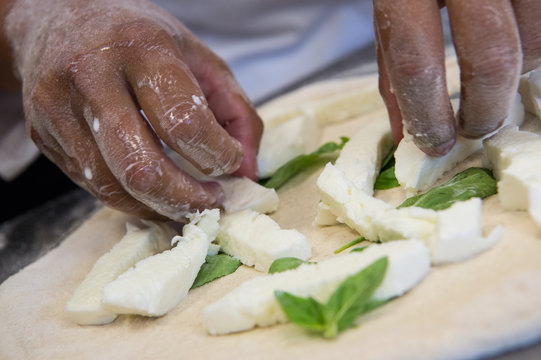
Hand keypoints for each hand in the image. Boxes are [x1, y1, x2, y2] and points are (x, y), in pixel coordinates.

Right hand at [3, 0, 262, 220]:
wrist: (59, 18)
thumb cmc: (140, 39)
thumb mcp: (199, 58)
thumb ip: (235, 111)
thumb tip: (248, 170)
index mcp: (141, 47)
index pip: (184, 121)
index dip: (216, 154)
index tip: (231, 161)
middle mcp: (92, 76)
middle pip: (142, 167)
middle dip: (187, 199)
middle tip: (212, 201)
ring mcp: (58, 108)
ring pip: (113, 186)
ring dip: (160, 207)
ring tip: (188, 201)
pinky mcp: (43, 135)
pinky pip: (92, 186)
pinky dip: (132, 200)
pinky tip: (155, 193)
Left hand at [374, 0, 540, 155]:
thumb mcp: (390, 14)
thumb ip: (395, 71)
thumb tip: (403, 135)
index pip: (416, 63)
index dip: (429, 115)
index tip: (437, 145)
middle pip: (491, 56)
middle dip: (487, 108)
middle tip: (476, 128)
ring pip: (538, 39)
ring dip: (523, 72)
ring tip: (500, 75)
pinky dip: (540, 42)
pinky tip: (523, 45)